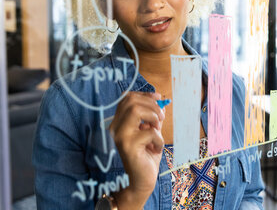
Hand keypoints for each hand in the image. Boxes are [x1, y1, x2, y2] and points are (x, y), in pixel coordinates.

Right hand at [109, 92, 164, 208]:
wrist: (142, 180)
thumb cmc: (147, 155)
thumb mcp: (151, 131)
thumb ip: (153, 117)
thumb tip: (160, 101)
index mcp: (119, 122)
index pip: (127, 98)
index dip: (144, 95)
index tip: (159, 98)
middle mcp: (115, 127)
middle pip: (131, 101)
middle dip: (151, 104)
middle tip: (161, 117)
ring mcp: (120, 136)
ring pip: (136, 111)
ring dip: (153, 117)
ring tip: (158, 130)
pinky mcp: (128, 147)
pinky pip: (149, 132)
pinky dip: (159, 138)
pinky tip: (156, 149)